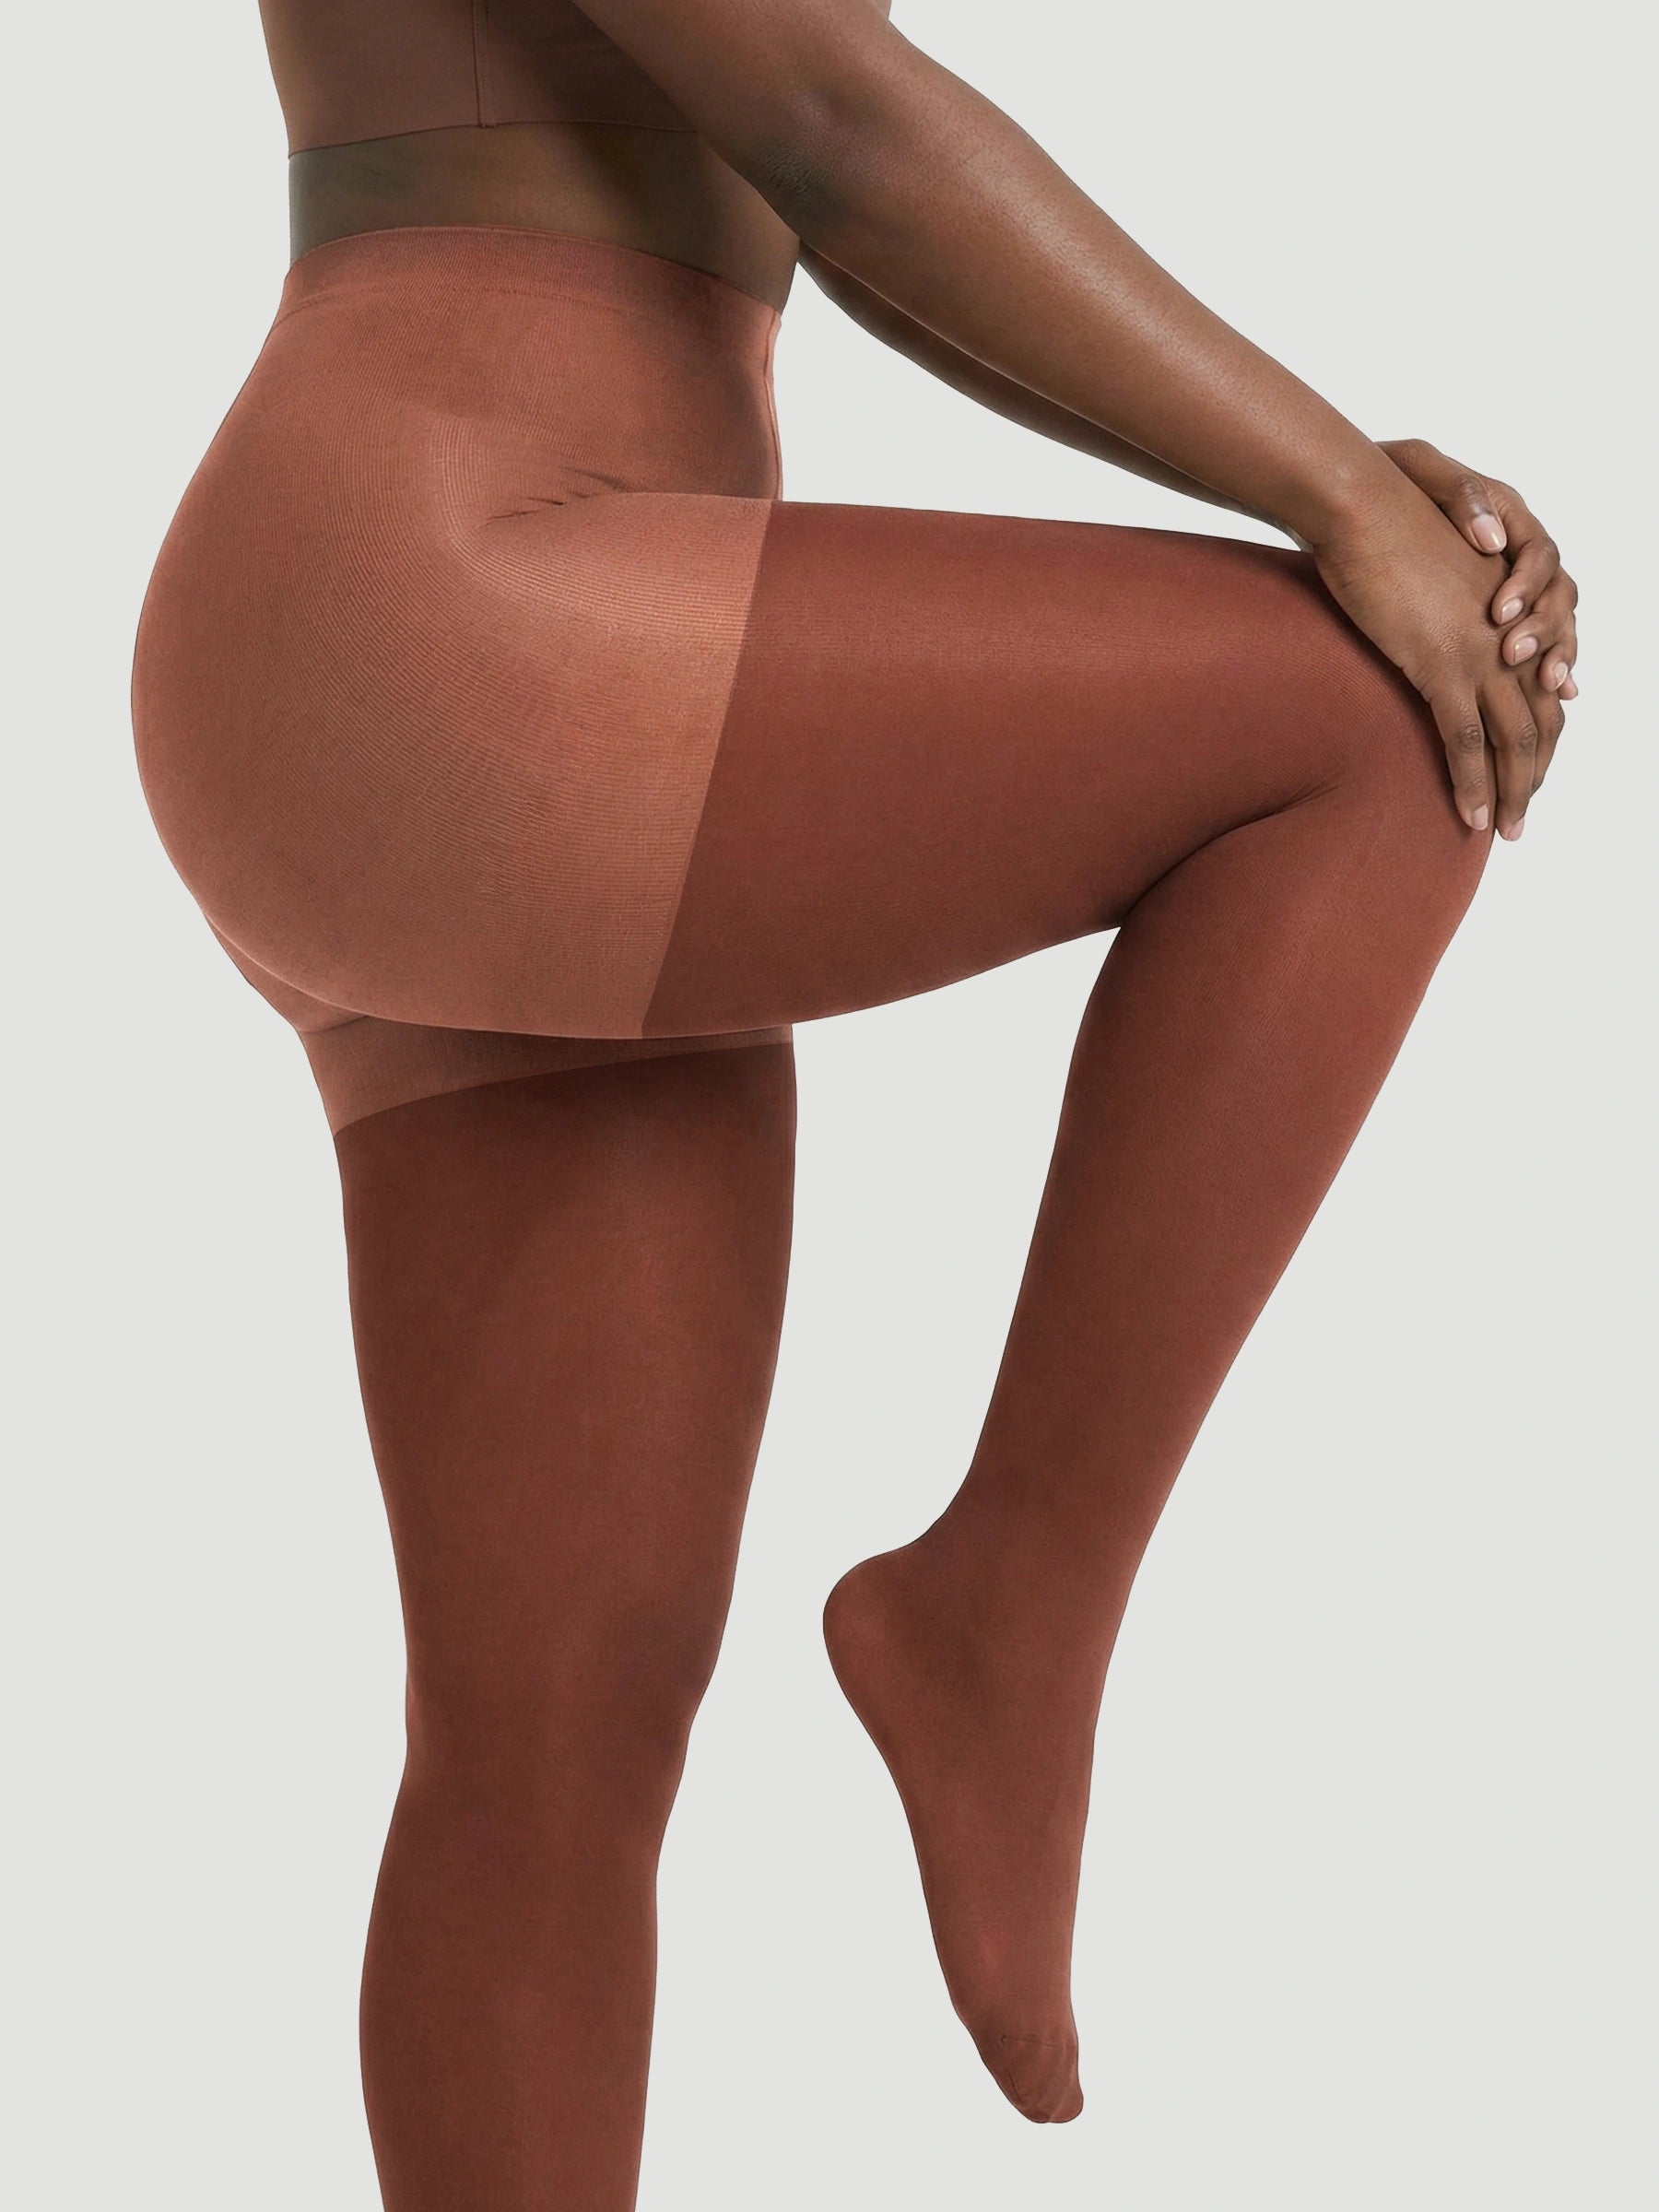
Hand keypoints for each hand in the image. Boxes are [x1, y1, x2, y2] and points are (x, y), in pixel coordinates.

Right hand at [1309, 479, 1566, 839]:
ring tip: (1507, 830)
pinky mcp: (1444, 666)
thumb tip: (1434, 627)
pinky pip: (1467, 740)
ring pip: (1516, 739)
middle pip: (1542, 719)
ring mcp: (1482, 653)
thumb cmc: (1385, 523)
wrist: (1364, 503)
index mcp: (1511, 612)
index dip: (1544, 730)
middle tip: (1522, 815)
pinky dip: (1473, 785)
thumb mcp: (1428, 567)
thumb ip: (1443, 600)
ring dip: (1513, 793)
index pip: (1544, 684)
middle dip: (1535, 774)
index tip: (1532, 769)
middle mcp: (1511, 635)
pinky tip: (1471, 818)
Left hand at [1380, 439, 1578, 700]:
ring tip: (1548, 685)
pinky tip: (1547, 695)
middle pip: (1556, 593)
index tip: (1499, 614)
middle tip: (1513, 656)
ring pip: (1554, 620)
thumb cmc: (1386, 475)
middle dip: (1545, 628)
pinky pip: (1528, 640)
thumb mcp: (1418, 465)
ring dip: (1555, 653)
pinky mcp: (1487, 611)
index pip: (1539, 554)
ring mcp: (1505, 580)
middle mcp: (1515, 549)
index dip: (1527, 587)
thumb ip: (1459, 493)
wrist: (1353, 493)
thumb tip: (1492, 541)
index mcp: (1507, 513)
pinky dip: (1542, 667)